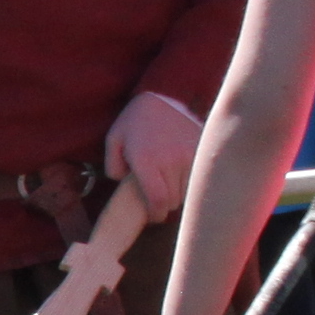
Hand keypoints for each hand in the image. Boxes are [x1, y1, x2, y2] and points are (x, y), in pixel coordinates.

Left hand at [107, 90, 201, 204]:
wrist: (164, 97)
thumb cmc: (134, 122)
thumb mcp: (114, 141)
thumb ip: (112, 167)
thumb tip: (123, 183)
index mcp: (147, 161)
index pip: (159, 200)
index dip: (156, 214)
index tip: (153, 216)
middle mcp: (172, 160)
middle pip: (174, 200)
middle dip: (164, 205)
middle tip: (158, 199)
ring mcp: (191, 155)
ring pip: (188, 191)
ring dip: (179, 194)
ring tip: (170, 185)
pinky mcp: (202, 150)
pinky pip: (200, 177)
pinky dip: (191, 182)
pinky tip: (182, 176)